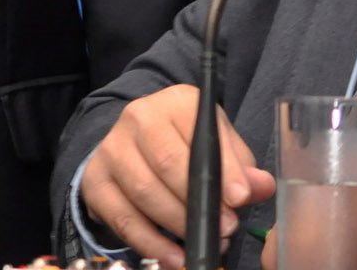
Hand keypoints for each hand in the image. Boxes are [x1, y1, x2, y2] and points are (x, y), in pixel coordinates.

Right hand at [80, 84, 275, 267]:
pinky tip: (175, 256)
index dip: (222, 171)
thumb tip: (259, 187)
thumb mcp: (220, 146)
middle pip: (167, 164)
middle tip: (225, 229)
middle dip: (200, 203)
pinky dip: (152, 244)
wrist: (139, 146)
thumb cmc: (189, 145)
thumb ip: (242, 167)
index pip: (199, 135)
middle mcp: (137, 117)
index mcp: (176, 103)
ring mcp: (111, 149)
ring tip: (205, 242)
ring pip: (144, 192)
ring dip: (179, 225)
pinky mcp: (96, 181)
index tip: (240, 200)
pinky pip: (123, 219)